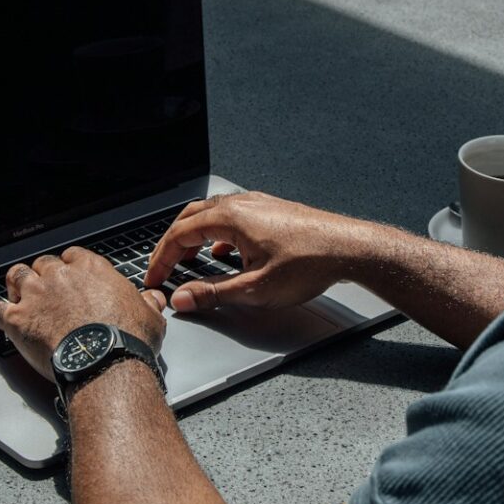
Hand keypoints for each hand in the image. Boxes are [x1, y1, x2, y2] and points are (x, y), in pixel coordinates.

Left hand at [0, 247, 166, 380]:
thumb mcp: (150, 317)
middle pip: (43, 264)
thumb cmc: (128, 339)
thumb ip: (147, 303)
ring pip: (16, 277)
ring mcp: (36, 295)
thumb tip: (152, 298)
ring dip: (16, 285)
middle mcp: (61, 276)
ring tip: (16, 294)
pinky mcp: (18, 319)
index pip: (73, 256)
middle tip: (44, 289)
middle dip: (42, 275)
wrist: (105, 361)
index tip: (70, 276)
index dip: (69, 266)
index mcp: (92, 270)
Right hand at [144, 192, 355, 311]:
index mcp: (230, 217)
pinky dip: (217, 234)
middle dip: (172, 245)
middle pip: (190, 218)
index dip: (161, 259)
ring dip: (194, 237)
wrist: (349, 248)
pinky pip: (232, 217)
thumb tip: (182, 299)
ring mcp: (257, 204)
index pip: (179, 235)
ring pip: (211, 215)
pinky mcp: (271, 210)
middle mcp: (241, 204)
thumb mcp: (255, 288)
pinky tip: (225, 254)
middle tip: (163, 268)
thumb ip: (213, 294)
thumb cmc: (309, 263)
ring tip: (188, 261)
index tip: (153, 279)